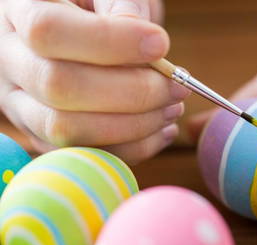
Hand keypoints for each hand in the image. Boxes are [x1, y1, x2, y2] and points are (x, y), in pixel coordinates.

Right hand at [0, 0, 189, 164]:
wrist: (78, 31)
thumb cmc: (97, 8)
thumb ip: (122, 6)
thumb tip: (148, 45)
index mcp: (17, 12)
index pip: (49, 31)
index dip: (110, 42)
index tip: (160, 44)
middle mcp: (9, 63)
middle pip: (59, 87)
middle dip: (132, 93)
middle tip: (177, 87)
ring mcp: (22, 106)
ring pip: (67, 130)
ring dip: (134, 126)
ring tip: (172, 108)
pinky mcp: (45, 136)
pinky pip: (84, 155)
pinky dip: (132, 149)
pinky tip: (162, 130)